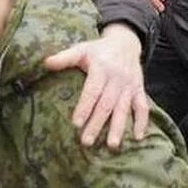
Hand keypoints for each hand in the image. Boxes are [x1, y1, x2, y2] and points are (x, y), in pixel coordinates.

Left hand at [44, 24, 148, 148]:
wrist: (125, 43)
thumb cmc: (98, 50)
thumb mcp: (81, 49)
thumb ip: (65, 58)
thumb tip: (45, 63)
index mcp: (101, 68)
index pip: (92, 90)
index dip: (84, 107)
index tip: (76, 123)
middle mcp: (117, 78)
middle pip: (106, 104)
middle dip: (97, 124)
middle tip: (86, 142)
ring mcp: (129, 86)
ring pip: (124, 109)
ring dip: (118, 127)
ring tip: (112, 145)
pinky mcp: (139, 90)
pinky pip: (143, 107)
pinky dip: (142, 122)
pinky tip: (138, 138)